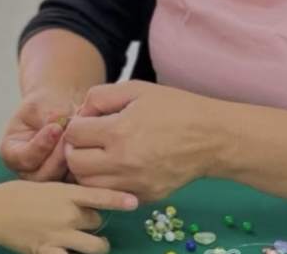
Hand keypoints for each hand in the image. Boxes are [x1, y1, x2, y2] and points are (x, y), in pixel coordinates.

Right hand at [0, 88, 78, 180]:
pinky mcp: (67, 180)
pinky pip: (77, 180)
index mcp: (11, 153)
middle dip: (58, 156)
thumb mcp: (40, 105)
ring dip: (72, 159)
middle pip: (42, 175)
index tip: (55, 127)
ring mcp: (48, 178)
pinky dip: (84, 164)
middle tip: (71, 135)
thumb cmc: (45, 105)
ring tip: (80, 136)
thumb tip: (58, 127)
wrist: (60, 109)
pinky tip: (88, 143)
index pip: (23, 158)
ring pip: (62, 181)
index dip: (40, 145)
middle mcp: (27, 171)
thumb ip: (46, 117)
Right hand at [0, 180, 137, 253]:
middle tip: (86, 221)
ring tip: (94, 245)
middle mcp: (68, 214)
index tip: (135, 202)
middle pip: (98, 221)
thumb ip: (63, 192)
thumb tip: (79, 197)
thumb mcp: (42, 185)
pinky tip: (70, 253)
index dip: (119, 199)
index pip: (100, 196)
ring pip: (96, 246)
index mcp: (65, 193)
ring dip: (97, 245)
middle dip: (95, 222)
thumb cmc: (13, 194)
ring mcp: (61, 235)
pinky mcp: (49, 252)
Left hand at [64, 81, 221, 202]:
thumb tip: (79, 113)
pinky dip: (106, 183)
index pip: (73, 134)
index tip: (87, 121)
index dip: (75, 124)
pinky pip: (111, 194)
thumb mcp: (136, 89)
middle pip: (74, 163)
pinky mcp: (145, 197)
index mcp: (119, 131)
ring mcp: (134, 183)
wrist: (212, 138)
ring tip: (99, 153)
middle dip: (74, 148)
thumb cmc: (175, 108)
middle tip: (86, 139)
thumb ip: (100, 96)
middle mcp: (123, 162)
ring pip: (88, 184)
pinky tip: (116, 166)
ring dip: (86, 168)